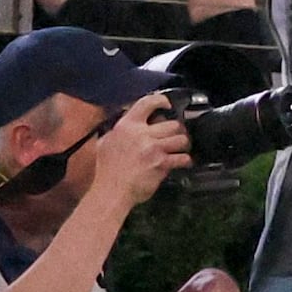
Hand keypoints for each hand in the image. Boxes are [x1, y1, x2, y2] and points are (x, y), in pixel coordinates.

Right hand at [79, 92, 194, 212]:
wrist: (111, 191)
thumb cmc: (107, 170)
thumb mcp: (105, 143)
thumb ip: (119, 130)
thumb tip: (128, 120)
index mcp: (126, 126)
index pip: (147, 103)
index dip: (161, 100)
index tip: (167, 104)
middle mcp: (141, 134)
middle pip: (172, 123)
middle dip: (176, 130)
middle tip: (174, 136)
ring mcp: (152, 149)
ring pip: (181, 139)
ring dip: (183, 144)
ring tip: (180, 148)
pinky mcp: (161, 163)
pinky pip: (183, 157)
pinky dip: (185, 160)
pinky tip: (183, 162)